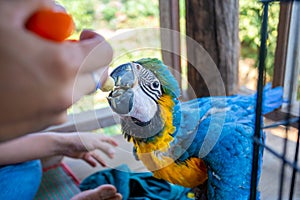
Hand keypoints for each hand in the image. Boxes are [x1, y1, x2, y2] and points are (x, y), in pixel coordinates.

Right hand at [0, 0, 112, 140]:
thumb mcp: (2, 17)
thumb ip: (36, 5)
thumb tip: (56, 10)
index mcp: (63, 65)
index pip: (104, 53)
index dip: (97, 40)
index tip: (84, 37)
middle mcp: (66, 93)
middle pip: (95, 73)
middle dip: (85, 59)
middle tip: (62, 50)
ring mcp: (57, 112)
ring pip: (80, 90)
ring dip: (70, 76)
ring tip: (39, 67)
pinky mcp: (45, 124)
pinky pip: (63, 105)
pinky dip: (57, 93)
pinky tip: (30, 86)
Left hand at [62, 132, 117, 166]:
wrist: (66, 145)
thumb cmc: (80, 141)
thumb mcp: (95, 144)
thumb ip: (105, 148)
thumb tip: (114, 152)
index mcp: (96, 137)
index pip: (107, 138)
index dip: (112, 141)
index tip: (117, 145)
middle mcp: (92, 142)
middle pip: (102, 147)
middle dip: (107, 152)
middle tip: (112, 157)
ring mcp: (87, 148)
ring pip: (96, 155)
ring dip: (100, 160)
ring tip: (105, 165)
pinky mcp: (82, 154)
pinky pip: (89, 159)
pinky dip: (92, 162)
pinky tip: (95, 166)